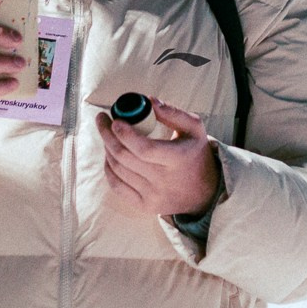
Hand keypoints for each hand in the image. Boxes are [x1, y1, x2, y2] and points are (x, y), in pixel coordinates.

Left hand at [98, 101, 220, 218]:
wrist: (204, 192)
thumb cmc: (195, 153)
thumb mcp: (194, 128)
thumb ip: (173, 113)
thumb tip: (148, 101)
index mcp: (178, 159)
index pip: (145, 149)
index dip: (125, 134)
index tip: (115, 120)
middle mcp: (164, 181)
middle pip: (125, 158)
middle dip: (107, 135)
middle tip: (102, 120)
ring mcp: (153, 196)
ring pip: (118, 170)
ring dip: (107, 149)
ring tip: (106, 134)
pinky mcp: (144, 206)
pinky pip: (117, 186)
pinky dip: (109, 169)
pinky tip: (109, 155)